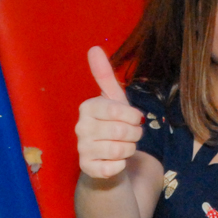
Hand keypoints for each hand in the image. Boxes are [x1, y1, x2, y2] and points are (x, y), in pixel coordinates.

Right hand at [76, 46, 145, 179]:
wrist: (109, 159)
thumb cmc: (114, 127)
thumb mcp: (114, 100)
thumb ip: (105, 76)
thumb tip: (93, 48)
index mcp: (88, 108)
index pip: (116, 110)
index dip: (133, 116)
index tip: (136, 119)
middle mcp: (81, 127)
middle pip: (122, 131)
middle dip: (135, 134)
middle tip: (132, 135)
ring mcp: (82, 149)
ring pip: (120, 150)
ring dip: (130, 149)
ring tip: (126, 146)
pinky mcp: (88, 169)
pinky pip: (113, 168)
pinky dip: (121, 165)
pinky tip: (118, 162)